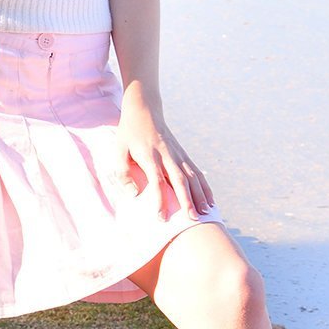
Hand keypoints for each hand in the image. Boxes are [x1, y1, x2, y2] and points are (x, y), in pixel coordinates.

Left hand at [112, 93, 215, 221]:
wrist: (144, 109)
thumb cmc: (129, 133)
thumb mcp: (118, 150)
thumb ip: (122, 173)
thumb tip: (133, 195)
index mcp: (149, 156)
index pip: (157, 181)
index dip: (160, 200)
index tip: (161, 217)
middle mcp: (167, 155)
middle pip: (180, 180)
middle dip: (187, 201)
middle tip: (192, 219)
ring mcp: (178, 154)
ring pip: (192, 177)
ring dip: (200, 196)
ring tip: (205, 213)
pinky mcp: (183, 153)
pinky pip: (197, 172)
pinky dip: (205, 187)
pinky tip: (210, 200)